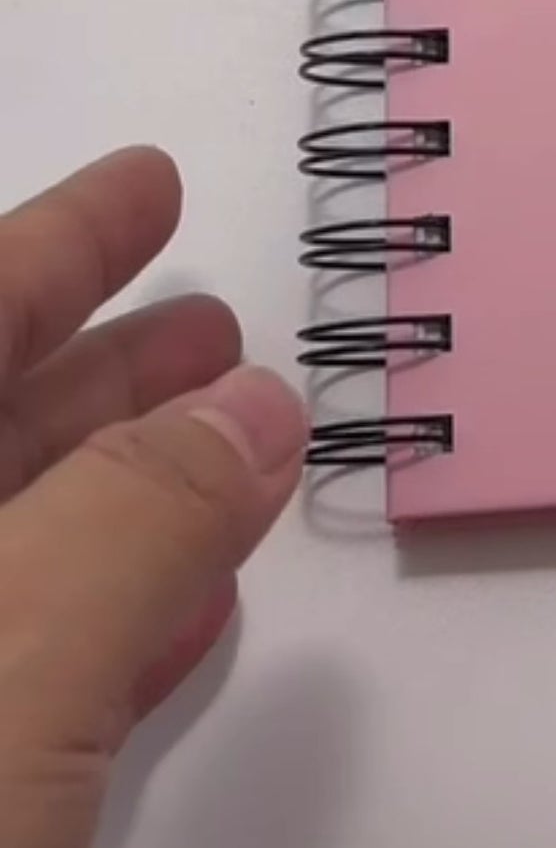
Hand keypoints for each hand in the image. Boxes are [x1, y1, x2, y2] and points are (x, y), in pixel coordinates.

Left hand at [0, 147, 303, 847]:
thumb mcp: (7, 661)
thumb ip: (136, 517)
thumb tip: (239, 406)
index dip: (48, 245)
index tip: (150, 186)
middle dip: (90, 372)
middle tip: (211, 326)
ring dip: (112, 501)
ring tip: (237, 452)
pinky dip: (84, 633)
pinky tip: (184, 625)